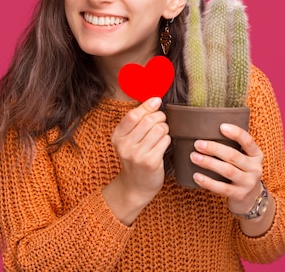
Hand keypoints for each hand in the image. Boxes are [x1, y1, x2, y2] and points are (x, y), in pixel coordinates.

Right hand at [103, 97, 170, 224]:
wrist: (136, 185)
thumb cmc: (135, 157)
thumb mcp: (128, 139)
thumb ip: (137, 121)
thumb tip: (155, 100)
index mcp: (117, 136)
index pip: (132, 115)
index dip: (147, 105)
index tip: (157, 101)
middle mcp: (124, 146)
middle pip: (148, 120)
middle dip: (159, 117)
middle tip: (161, 121)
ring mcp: (137, 155)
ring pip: (159, 129)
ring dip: (164, 128)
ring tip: (161, 133)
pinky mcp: (150, 162)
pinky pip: (165, 141)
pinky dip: (167, 139)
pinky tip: (162, 144)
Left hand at [190, 123, 263, 214]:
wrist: (251, 199)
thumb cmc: (241, 172)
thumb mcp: (244, 159)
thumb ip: (233, 147)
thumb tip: (206, 131)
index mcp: (256, 155)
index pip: (248, 141)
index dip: (236, 133)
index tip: (221, 126)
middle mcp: (255, 168)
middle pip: (233, 156)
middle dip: (214, 148)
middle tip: (198, 144)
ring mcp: (248, 183)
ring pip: (227, 171)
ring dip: (209, 163)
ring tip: (194, 157)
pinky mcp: (239, 195)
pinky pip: (222, 188)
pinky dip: (208, 182)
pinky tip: (196, 176)